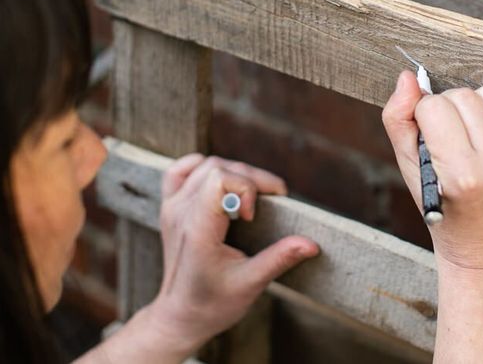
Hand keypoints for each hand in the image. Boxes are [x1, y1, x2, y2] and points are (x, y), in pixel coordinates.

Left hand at [146, 155, 319, 356]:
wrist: (180, 317)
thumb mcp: (250, 284)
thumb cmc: (213, 304)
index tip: (255, 216)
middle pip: (219, 168)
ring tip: (254, 195)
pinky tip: (220, 180)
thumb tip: (311, 243)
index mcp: (198, 229)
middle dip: (252, 178)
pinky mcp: (171, 207)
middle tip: (273, 199)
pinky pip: (180, 171)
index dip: (246, 188)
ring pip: (206, 164)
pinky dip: (201, 167)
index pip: (220, 179)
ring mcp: (173, 207)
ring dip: (235, 172)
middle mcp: (181, 212)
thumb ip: (279, 259)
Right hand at [382, 71, 482, 273]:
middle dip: (446, 108)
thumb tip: (408, 77)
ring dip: (472, 105)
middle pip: (462, 95)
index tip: (425, 137)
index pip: (434, 107)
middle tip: (444, 136)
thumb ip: (398, 120)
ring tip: (465, 133)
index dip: (422, 116)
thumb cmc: (440, 207)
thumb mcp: (408, 169)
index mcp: (462, 175)